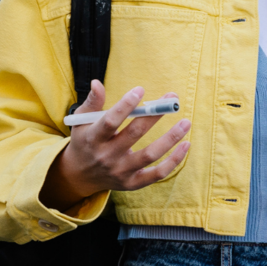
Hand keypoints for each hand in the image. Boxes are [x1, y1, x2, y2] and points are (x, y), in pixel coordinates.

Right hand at [40, 81, 191, 210]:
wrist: (80, 176)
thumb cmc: (85, 140)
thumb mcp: (81, 121)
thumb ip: (92, 102)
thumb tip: (97, 83)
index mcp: (93, 139)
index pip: (109, 121)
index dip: (125, 105)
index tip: (141, 90)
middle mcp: (107, 156)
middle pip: (134, 134)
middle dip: (154, 114)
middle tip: (171, 100)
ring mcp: (121, 171)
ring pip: (150, 155)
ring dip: (170, 138)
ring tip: (185, 122)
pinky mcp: (132, 183)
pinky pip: (157, 174)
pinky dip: (173, 161)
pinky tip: (185, 145)